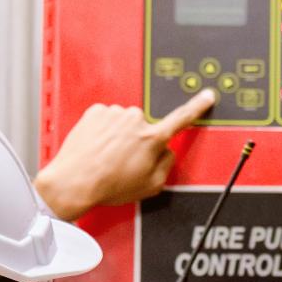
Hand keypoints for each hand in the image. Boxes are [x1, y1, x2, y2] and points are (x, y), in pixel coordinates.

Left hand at [35, 91, 215, 219]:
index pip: (182, 119)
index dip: (198, 106)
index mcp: (152, 138)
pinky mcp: (95, 112)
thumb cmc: (108, 185)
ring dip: (118, 136)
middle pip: (145, 126)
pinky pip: (106, 119)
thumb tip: (166, 153)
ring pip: (124, 123)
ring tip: (107, 157)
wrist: (74, 182)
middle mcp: (134, 121)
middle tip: (125, 161)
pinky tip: (97, 148)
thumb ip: (167, 165)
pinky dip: (103, 131)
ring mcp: (114, 114)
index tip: (207, 96)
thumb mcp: (150, 185)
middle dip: (139, 140)